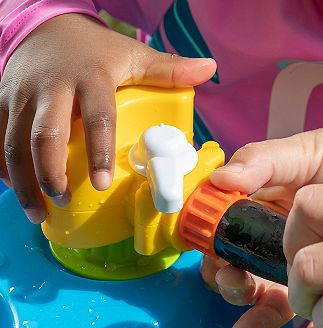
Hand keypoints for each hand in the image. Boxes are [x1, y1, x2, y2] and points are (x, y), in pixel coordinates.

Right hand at [0, 13, 215, 222]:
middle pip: (46, 136)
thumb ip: (167, 68)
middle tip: (64, 199)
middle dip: (52, 173)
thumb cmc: (96, 49)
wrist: (46, 27)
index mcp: (90, 77)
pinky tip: (18, 190)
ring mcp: (21, 96)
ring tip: (38, 211)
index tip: (100, 184)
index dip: (99, 151)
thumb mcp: (132, 55)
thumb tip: (209, 69)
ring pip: (14, 143)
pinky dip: (4, 168)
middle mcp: (52, 88)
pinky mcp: (1, 103)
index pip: (97, 116)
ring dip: (25, 182)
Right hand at [202, 118, 322, 327]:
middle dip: (233, 286)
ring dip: (257, 319)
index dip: (217, 252)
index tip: (217, 262)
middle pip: (245, 272)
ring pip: (273, 301)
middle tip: (239, 287)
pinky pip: (318, 325)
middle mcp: (283, 242)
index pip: (230, 236)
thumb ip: (263, 161)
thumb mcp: (309, 153)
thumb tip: (220, 178)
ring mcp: (311, 269)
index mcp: (267, 210)